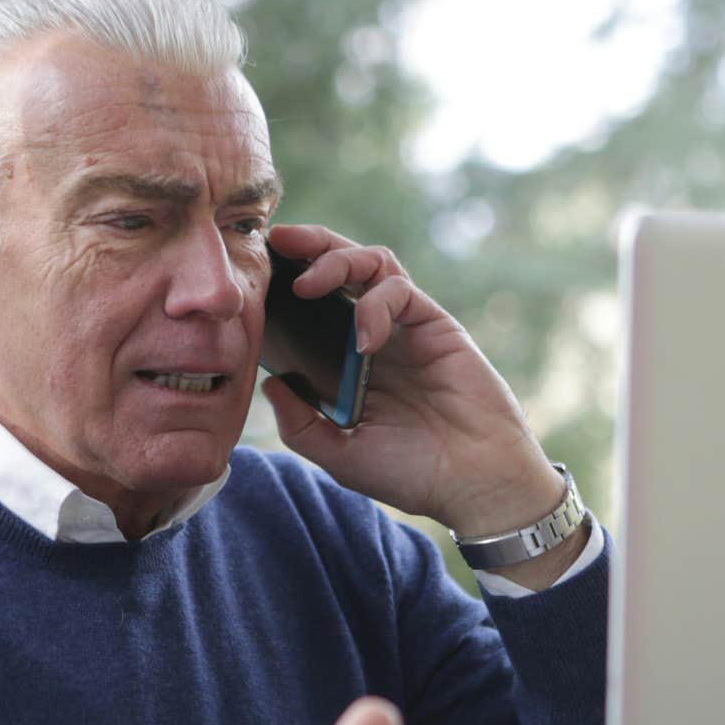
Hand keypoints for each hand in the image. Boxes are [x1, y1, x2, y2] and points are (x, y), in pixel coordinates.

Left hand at [261, 224, 564, 540]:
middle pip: (339, 268)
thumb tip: (269, 383)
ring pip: (371, 263)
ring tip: (309, 285)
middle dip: (308, 246)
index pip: (311, 307)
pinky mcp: (434, 324)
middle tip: (276, 240)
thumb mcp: (340, 455)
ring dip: (336, 260)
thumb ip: (302, 424)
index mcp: (346, 363)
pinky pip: (400, 290)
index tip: (253, 274)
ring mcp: (404, 327)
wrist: (472, 484)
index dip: (284, 283)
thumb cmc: (410, 473)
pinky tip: (365, 340)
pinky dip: (376, 304)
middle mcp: (373, 336)